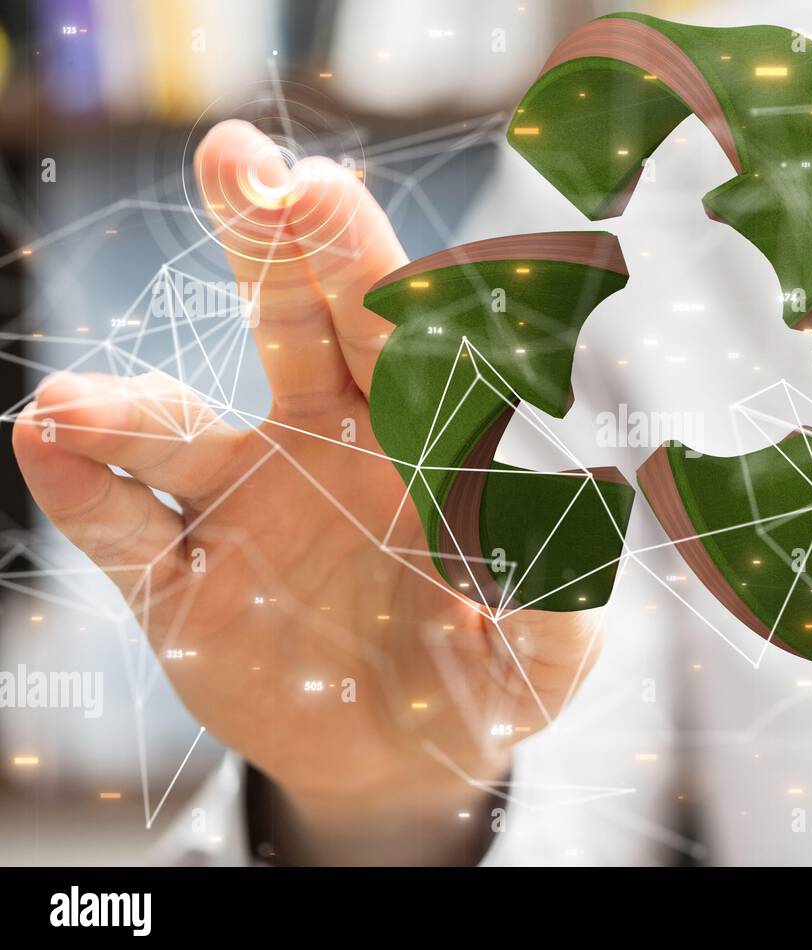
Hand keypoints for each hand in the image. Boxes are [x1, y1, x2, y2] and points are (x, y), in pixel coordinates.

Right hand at [12, 121, 602, 863]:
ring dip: (128, 412)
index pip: (399, 338)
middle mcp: (324, 444)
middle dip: (269, 247)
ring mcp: (245, 507)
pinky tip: (43, 445)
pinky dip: (82, 493)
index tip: (326, 189)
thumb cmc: (488, 678)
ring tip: (77, 407)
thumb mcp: (540, 653)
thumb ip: (558, 600)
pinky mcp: (182, 583)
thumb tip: (585, 519)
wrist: (402, 754)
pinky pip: (124, 533)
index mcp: (420, 440)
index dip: (366, 267)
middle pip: (294, 329)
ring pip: (180, 432)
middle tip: (237, 160)